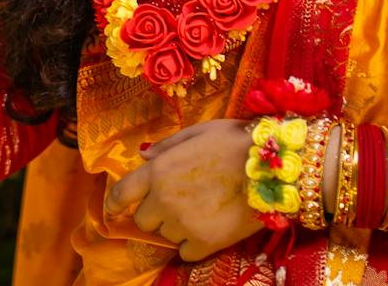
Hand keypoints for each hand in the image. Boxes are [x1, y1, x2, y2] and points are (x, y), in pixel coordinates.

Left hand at [104, 119, 263, 262]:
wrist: (273, 167)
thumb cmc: (234, 141)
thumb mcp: (196, 133)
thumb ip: (166, 147)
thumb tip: (143, 157)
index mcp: (158, 170)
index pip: (121, 193)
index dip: (114, 203)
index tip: (114, 209)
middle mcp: (164, 200)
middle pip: (143, 220)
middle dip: (154, 214)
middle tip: (176, 204)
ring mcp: (183, 224)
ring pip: (166, 236)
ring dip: (176, 228)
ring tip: (200, 212)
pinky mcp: (205, 243)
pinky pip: (185, 253)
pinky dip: (193, 245)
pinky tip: (207, 230)